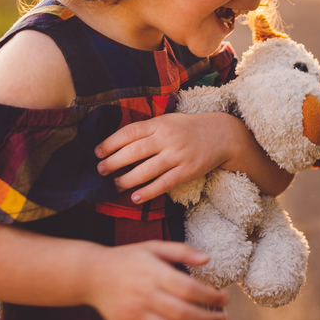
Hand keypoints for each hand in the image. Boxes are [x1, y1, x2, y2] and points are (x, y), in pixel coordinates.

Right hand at [86, 242, 226, 319]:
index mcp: (154, 273)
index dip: (210, 297)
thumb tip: (207, 258)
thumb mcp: (152, 246)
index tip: (224, 300)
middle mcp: (145, 295)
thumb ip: (180, 251)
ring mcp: (135, 315)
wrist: (92, 274)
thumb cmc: (127, 259)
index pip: (188, 288)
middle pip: (182, 313)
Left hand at [96, 113, 239, 203]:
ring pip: (147, 170)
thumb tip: (117, 143)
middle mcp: (167, 138)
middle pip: (134, 151)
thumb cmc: (187, 129)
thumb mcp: (167, 121)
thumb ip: (146, 130)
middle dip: (114, 162)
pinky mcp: (187, 171)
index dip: (111, 143)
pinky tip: (136, 197)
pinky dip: (148, 192)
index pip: (129, 132)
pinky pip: (164, 184)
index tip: (97, 152)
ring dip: (127, 180)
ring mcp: (177, 155)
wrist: (221, 134)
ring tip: (115, 185)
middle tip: (100, 170)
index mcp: (159, 124)